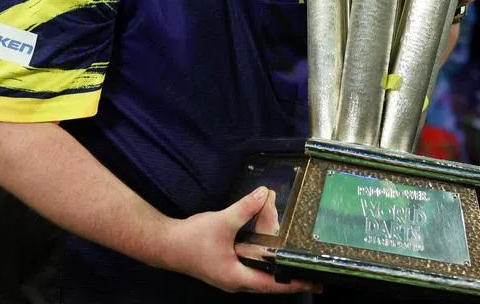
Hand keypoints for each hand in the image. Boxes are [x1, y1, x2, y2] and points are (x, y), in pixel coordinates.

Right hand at [162, 188, 320, 293]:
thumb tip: (264, 193)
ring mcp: (230, 275)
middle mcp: (236, 281)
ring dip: (275, 264)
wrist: (165, 244)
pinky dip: (262, 256)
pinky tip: (270, 246)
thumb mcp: (222, 222)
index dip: (294, 283)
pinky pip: (250, 264)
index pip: (273, 285)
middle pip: (269, 281)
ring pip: (259, 272)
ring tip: (295, 257)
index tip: (314, 283)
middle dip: (289, 275)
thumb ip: (245, 208)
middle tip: (311, 270)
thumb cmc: (191, 240)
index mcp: (238, 278)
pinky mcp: (225, 266)